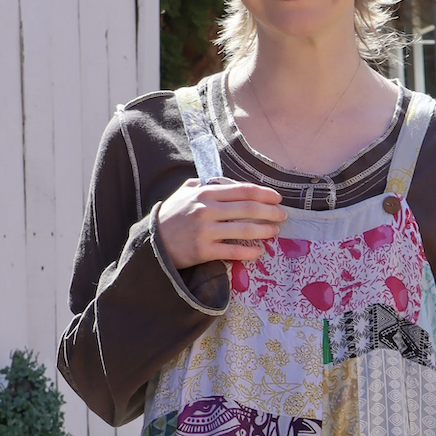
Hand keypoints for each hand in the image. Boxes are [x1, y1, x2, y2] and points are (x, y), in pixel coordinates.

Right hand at [156, 178, 285, 269]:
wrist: (152, 241)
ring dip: (264, 230)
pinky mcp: (203, 251)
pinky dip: (249, 252)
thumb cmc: (172, 215)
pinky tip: (259, 252)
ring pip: (243, 230)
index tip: (277, 198)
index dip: (263, 194)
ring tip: (275, 231)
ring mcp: (205, 232)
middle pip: (247, 209)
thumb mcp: (186, 192)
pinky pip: (232, 251)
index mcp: (205, 193)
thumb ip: (208, 185)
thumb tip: (231, 183)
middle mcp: (206, 210)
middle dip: (269, 212)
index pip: (242, 191)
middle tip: (282, 215)